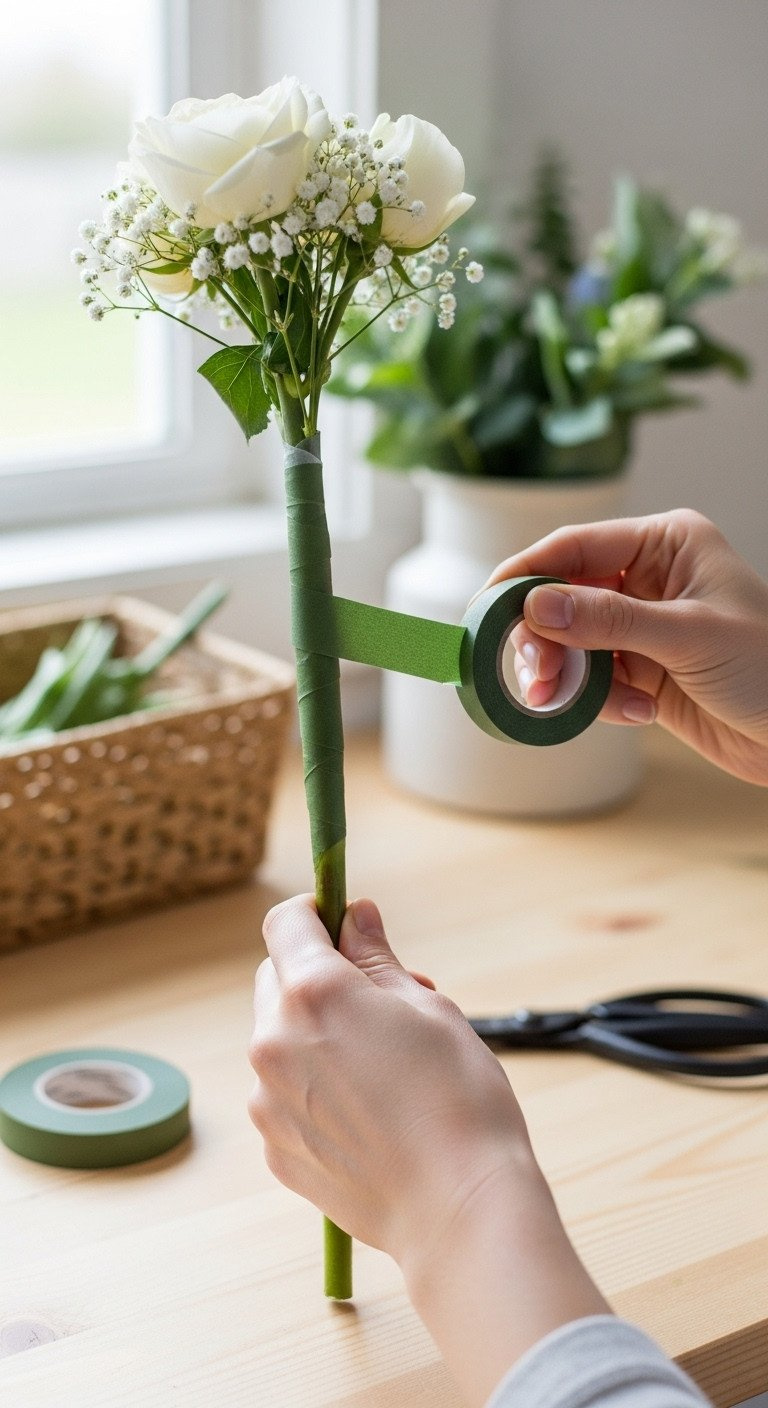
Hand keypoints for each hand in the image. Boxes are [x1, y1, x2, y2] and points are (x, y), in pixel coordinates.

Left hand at [249, 895, 607, 1406]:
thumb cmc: (458, 1099)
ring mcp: (267, 1100)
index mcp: (313, 993)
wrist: (458, 1208)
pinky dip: (314, 1087)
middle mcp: (273, 1041)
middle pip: (276, 980)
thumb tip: (354, 917)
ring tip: (384, 1063)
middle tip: (382, 998)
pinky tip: (370, 1111)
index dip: (316, 914)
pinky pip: (285, 1094)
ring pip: (279, 1039)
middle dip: (318, 977)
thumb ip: (377, 958)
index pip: (285, 923)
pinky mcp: (275, 1147)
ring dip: (315, 1035)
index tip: (343, 923)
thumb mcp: (428, 1007)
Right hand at [485, 509, 767, 784]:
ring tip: (569, 704)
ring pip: (570, 644)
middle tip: (535, 678)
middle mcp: (649, 578)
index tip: (487, 609)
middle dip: (544, 640)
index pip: (574, 547)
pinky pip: (592, 680)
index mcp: (666, 544)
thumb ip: (609, 621)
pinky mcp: (642, 672)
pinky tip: (638, 714)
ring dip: (568, 677)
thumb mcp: (689, 637)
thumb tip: (535, 605)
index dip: (525, 576)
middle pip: (561, 597)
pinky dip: (600, 701)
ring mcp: (642, 626)